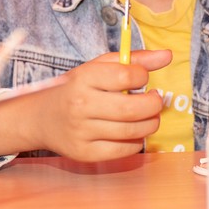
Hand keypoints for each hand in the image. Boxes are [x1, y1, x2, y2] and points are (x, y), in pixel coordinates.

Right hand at [0, 49, 173, 161]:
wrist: (40, 118)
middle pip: (132, 109)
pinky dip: (137, 141)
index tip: (142, 78)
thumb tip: (168, 55)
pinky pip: (125, 150)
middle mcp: (81, 105)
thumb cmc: (75, 89)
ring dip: (150, 124)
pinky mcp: (85, 154)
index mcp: (83, 78)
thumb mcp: (98, 68)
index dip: (143, 76)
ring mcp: (82, 132)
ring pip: (133, 132)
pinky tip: (133, 132)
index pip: (126, 76)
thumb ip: (134, 59)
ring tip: (148, 116)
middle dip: (154, 105)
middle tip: (155, 100)